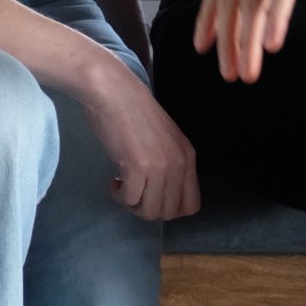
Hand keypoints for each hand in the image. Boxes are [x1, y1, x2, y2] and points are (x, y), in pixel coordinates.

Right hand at [81, 58, 200, 221]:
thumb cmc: (134, 112)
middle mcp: (178, 164)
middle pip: (168, 213)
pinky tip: (114, 181)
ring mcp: (159, 166)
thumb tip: (163, 194)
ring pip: (150, 212)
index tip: (152, 197)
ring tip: (123, 187)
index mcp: (188, 157)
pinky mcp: (137, 167)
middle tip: (134, 192)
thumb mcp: (166, 139)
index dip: (170, 209)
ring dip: (132, 205)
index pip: (191, 205)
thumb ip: (171, 164)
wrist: (114, 92)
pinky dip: (119, 196)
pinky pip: (129, 200)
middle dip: (147, 209)